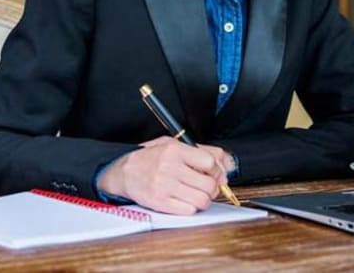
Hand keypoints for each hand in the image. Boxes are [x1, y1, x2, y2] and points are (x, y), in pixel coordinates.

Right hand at [97, 136, 228, 214]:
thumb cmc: (152, 157)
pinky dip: (192, 207)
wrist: (124, 172)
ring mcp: (164, 186)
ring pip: (202, 200)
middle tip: (208, 186)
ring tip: (198, 194)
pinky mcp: (159, 202)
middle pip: (209, 184)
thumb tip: (229, 163)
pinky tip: (186, 200)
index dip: (218, 171)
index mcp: (175, 150)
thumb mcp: (174, 144)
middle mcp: (169, 167)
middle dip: (214, 188)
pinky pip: (188, 210)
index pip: (209, 162)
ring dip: (205, 199)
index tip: (217, 174)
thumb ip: (203, 151)